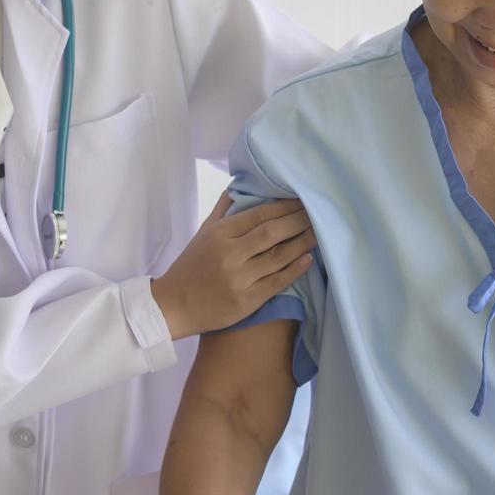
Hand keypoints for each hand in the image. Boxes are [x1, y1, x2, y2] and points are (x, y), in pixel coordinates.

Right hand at [151, 194, 315, 340]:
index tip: (303, 200)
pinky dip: (295, 269)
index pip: (259, 215)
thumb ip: (222, 211)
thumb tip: (237, 187)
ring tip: (320, 233)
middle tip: (319, 213)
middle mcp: (230, 254)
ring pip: (279, 256)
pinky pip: (278, 281)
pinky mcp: (247, 299)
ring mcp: (239, 278)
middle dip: (299, 221)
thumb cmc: (190, 268)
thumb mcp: (202, 234)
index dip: (285, 207)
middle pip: (272, 233)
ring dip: (302, 243)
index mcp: (220, 234)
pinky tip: (309, 259)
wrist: (173, 306)